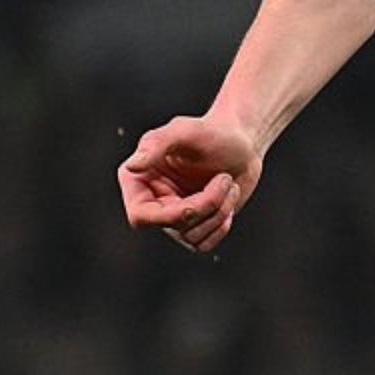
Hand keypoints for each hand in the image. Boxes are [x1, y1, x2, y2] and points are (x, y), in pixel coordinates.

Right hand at [119, 113, 264, 257]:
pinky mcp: (193, 228)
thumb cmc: (212, 132)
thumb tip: (133, 166)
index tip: (200, 196)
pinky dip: (222, 224)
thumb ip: (157, 143)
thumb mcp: (186, 131)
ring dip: (219, 211)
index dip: (171, 215)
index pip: (140, 216)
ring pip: (191, 237)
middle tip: (225, 178)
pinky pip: (203, 244)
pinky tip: (228, 199)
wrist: (241, 144)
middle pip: (173, 226)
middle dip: (206, 205)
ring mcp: (171, 218)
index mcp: (137, 179)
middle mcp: (150, 202)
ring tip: (227, 182)